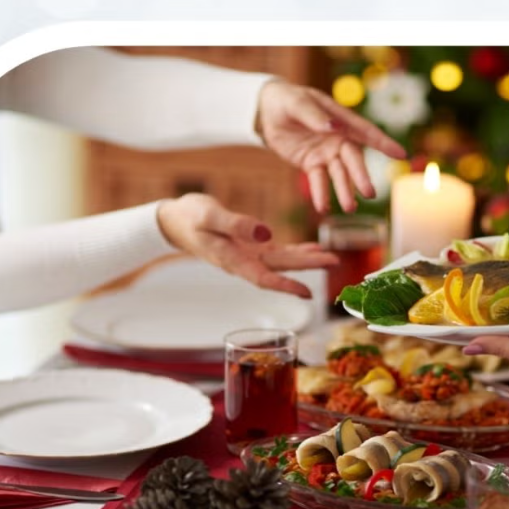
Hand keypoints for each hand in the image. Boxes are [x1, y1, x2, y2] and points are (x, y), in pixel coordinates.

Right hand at [157, 193, 336, 298]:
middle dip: (308, 267)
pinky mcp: (250, 246)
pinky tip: (312, 249)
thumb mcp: (209, 216)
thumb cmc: (188, 217)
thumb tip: (267, 233)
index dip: (286, 286)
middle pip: (281, 268)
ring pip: (282, 261)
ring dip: (307, 260)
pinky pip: (278, 252)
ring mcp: (248, 256)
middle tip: (334, 262)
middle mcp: (243, 262)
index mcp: (232, 259)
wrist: (174, 221)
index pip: (263, 278)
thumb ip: (237, 225)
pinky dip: (296, 251)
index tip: (308, 292)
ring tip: (331, 258)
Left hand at [255, 80, 406, 212]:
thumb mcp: (295, 103)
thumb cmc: (286, 100)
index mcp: (339, 119)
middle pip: (353, 160)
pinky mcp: (311, 164)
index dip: (384, 143)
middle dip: (361, 176)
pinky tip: (323, 208)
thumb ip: (314, 116)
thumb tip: (333, 127)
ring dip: (344, 191)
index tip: (401, 154)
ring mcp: (326, 153)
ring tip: (349, 209)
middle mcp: (337, 138)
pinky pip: (318, 181)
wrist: (266, 112)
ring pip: (338, 174)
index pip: (365, 131)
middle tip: (369, 193)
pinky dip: (321, 194)